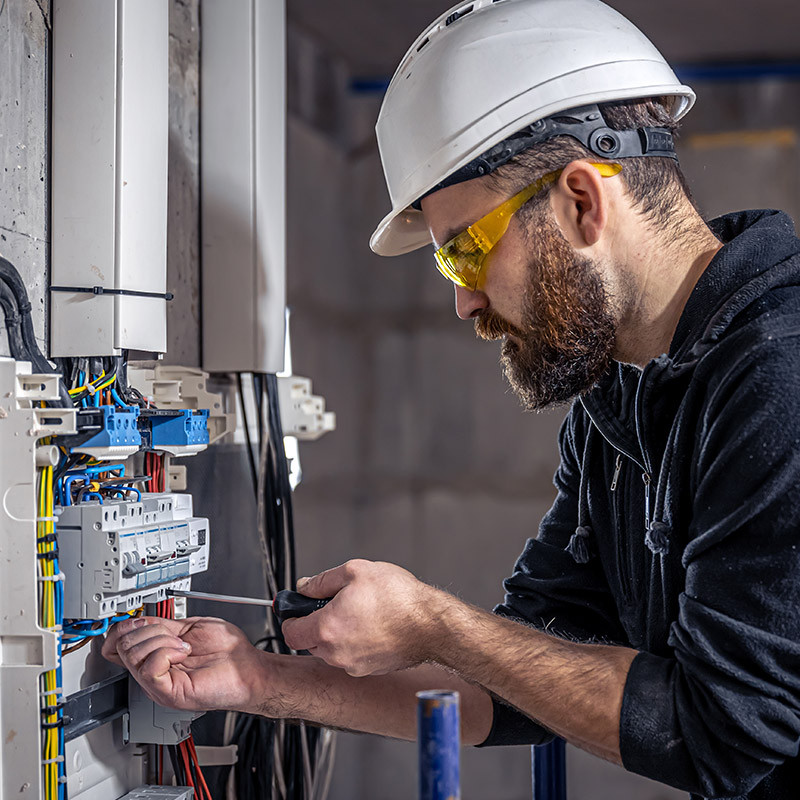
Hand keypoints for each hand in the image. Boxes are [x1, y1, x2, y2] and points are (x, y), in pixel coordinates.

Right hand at [102, 616, 266, 712]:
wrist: (248, 668)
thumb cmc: (228, 652)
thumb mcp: (190, 629)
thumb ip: (163, 626)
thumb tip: (140, 620)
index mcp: (155, 656)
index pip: (116, 644)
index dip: (124, 627)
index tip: (142, 620)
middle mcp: (152, 672)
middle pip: (122, 645)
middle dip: (149, 630)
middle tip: (175, 636)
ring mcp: (157, 684)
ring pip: (133, 654)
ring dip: (162, 640)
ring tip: (183, 646)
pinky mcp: (167, 692)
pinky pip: (149, 669)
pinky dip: (167, 652)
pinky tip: (183, 653)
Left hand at [281, 559, 440, 676]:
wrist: (431, 625)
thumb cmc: (398, 598)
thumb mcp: (355, 571)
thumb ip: (322, 580)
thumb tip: (305, 586)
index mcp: (327, 628)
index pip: (291, 633)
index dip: (291, 618)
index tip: (297, 609)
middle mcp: (337, 653)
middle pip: (310, 642)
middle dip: (316, 623)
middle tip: (335, 603)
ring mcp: (354, 665)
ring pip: (332, 650)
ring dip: (337, 633)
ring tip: (360, 611)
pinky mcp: (371, 669)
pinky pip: (352, 656)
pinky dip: (355, 642)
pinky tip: (374, 625)